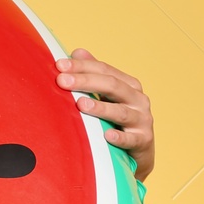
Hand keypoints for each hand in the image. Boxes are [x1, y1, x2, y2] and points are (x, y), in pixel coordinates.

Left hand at [56, 48, 154, 180]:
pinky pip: (131, 139)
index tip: (59, 65)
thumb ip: (95, 74)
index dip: (82, 66)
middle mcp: (138, 99)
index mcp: (128, 85)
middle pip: (112, 86)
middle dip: (86, 81)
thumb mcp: (108, 96)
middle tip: (62, 81)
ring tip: (80, 104)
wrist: (139, 151)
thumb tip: (77, 51)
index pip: (104, 70)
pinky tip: (107, 136)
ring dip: (100, 108)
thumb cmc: (119, 120)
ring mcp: (142, 120)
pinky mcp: (143, 140)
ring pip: (121, 112)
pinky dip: (120, 137)